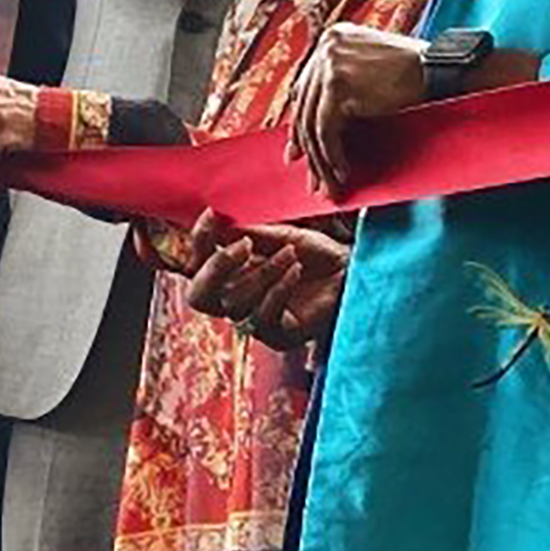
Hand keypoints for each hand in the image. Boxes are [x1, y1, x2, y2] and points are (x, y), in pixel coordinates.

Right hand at [184, 223, 348, 350]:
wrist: (353, 273)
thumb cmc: (317, 256)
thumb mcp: (281, 236)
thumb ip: (248, 232)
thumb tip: (217, 217)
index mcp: (232, 274)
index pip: (195, 265)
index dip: (198, 241)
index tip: (213, 214)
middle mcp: (237, 300)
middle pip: (198, 296)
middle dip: (216, 267)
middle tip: (245, 246)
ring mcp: (256, 321)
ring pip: (236, 303)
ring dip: (264, 272)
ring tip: (290, 254)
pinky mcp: (278, 336)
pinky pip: (263, 317)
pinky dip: (279, 289)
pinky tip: (296, 270)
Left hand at [283, 24, 429, 198]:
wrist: (440, 71)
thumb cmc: (415, 75)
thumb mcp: (372, 70)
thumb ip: (345, 84)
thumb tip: (320, 120)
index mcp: (333, 38)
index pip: (307, 88)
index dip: (301, 123)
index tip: (300, 152)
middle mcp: (326, 47)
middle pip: (306, 107)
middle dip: (308, 148)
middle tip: (312, 177)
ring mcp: (329, 64)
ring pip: (314, 123)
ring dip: (321, 160)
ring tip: (330, 184)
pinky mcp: (338, 85)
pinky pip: (326, 130)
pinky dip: (332, 156)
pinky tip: (342, 172)